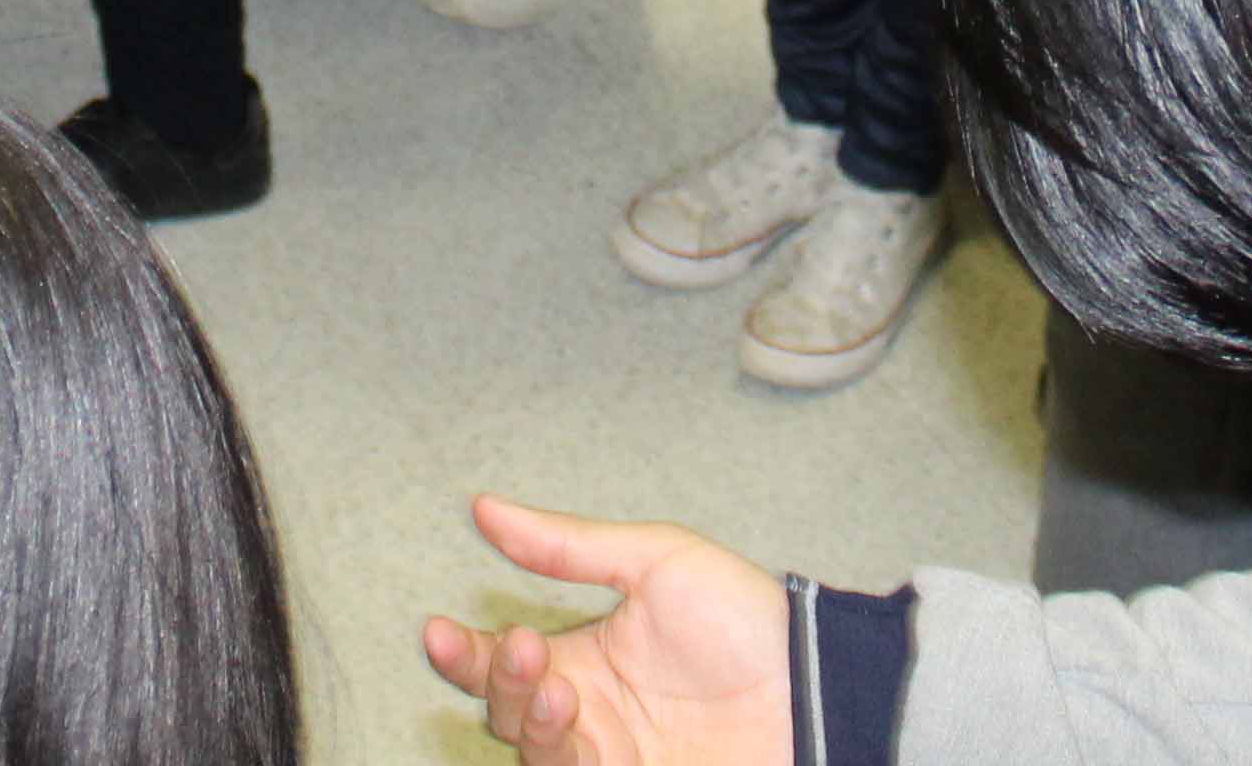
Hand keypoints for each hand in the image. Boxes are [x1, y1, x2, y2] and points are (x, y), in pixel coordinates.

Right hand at [423, 497, 797, 765]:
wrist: (814, 685)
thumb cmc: (745, 619)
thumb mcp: (656, 561)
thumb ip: (568, 547)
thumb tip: (485, 509)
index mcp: (585, 658)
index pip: (501, 663)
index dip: (462, 653)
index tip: (437, 630)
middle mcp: (589, 714)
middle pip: (507, 715)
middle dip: (500, 683)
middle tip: (525, 650)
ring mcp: (614, 759)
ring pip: (537, 757)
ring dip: (532, 725)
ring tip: (559, 693)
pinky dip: (564, 761)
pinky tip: (576, 730)